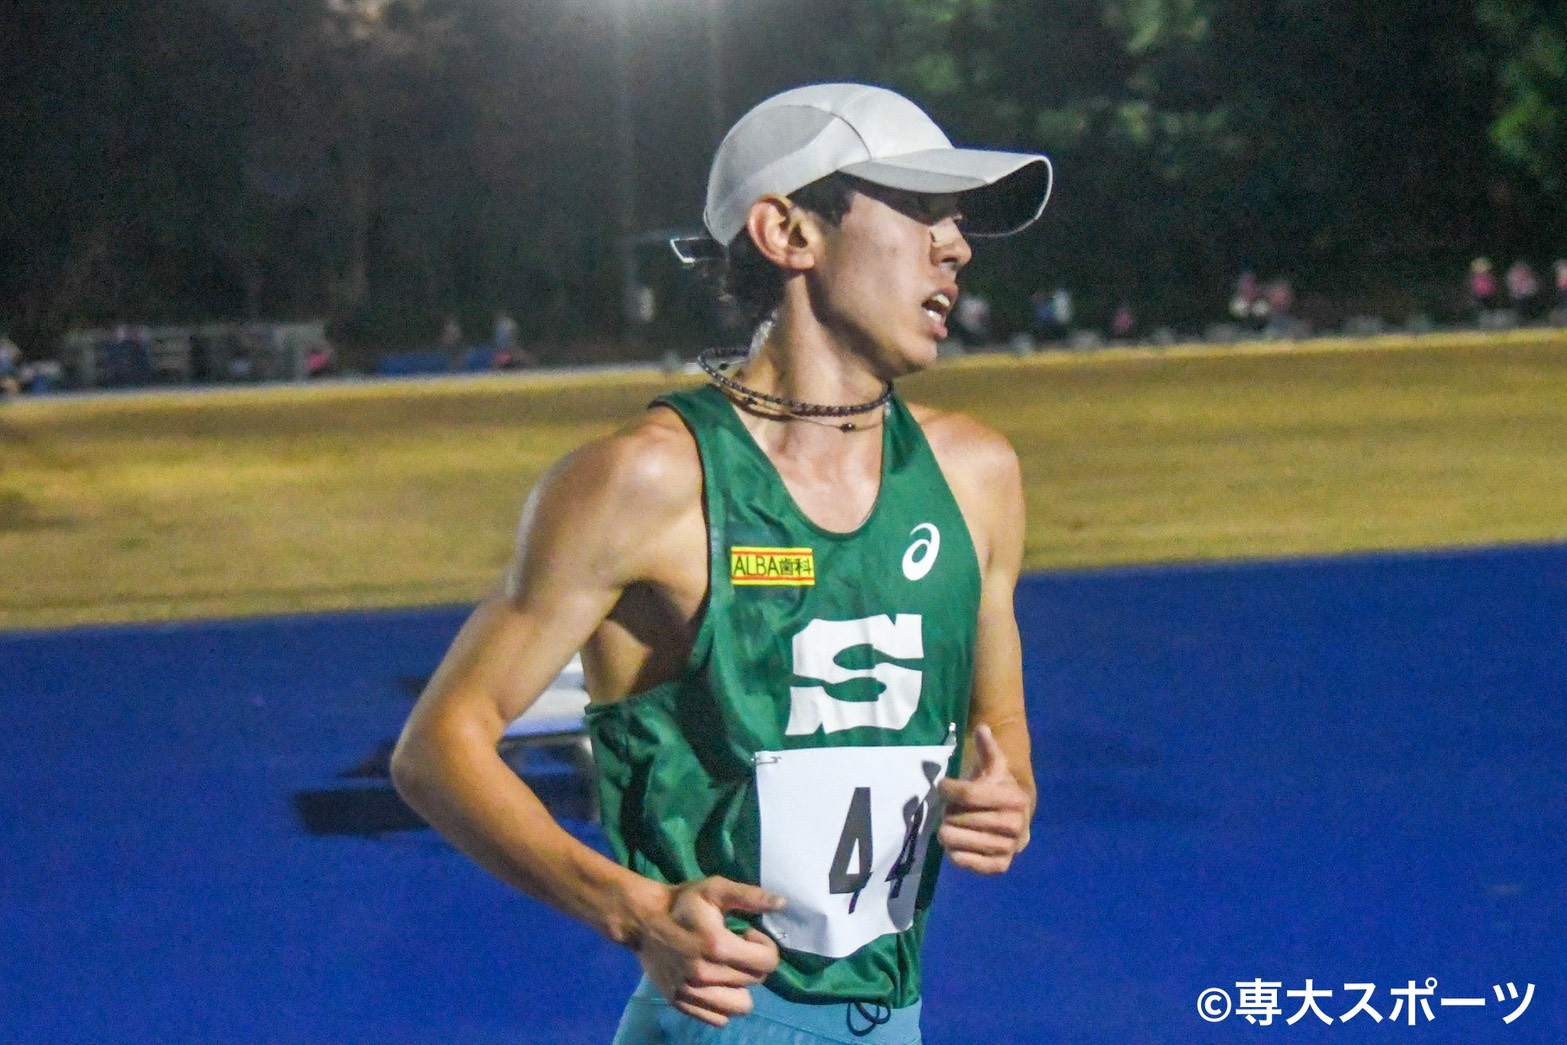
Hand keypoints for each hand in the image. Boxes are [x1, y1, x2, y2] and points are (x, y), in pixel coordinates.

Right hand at [635, 876, 785, 1026]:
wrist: (643, 920)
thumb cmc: (683, 902)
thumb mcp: (715, 889)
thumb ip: (750, 896)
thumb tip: (782, 904)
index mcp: (718, 946)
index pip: (768, 962)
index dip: (764, 945)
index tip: (747, 933)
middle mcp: (706, 975)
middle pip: (756, 981)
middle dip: (752, 962)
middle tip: (735, 946)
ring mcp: (692, 993)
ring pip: (742, 1006)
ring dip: (741, 987)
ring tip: (727, 968)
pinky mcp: (681, 1003)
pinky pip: (719, 1018)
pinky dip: (722, 1003)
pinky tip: (715, 983)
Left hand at [937, 724, 1031, 873]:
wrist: (1016, 820)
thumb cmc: (998, 790)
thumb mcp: (994, 767)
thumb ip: (988, 749)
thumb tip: (982, 728)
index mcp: (1015, 798)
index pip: (969, 794)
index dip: (949, 789)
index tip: (942, 786)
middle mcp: (1015, 825)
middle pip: (961, 818)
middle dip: (949, 812)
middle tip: (949, 810)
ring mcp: (1008, 848)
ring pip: (961, 840)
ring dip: (949, 832)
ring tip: (950, 826)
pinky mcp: (1000, 866)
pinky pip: (969, 863)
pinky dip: (956, 854)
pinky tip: (954, 845)